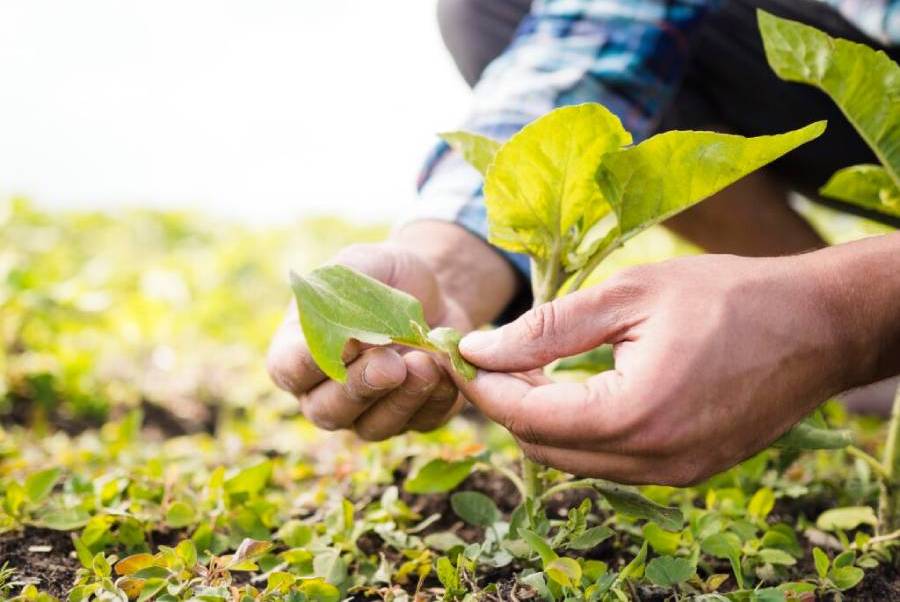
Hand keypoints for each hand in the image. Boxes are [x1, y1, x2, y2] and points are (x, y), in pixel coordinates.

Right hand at [267, 242, 470, 439]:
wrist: (434, 290)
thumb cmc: (383, 277)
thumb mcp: (361, 265)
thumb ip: (343, 293)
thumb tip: (345, 335)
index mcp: (299, 352)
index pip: (289, 370)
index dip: (311, 362)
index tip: (345, 341)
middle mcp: (326, 392)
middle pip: (328, 411)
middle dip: (360, 387)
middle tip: (390, 363)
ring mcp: (368, 412)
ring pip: (373, 427)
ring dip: (400, 400)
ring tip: (424, 365)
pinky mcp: (413, 418)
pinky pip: (420, 422)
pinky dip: (435, 400)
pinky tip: (445, 370)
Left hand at [452, 253, 855, 485]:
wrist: (819, 325)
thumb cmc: (729, 296)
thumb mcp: (629, 295)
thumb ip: (548, 327)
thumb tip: (479, 348)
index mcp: (634, 414)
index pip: (528, 416)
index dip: (484, 385)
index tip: (459, 353)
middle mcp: (652, 461)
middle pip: (543, 448)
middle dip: (506, 404)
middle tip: (487, 357)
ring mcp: (673, 474)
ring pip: (574, 460)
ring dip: (541, 419)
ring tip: (527, 367)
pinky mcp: (687, 471)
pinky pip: (610, 462)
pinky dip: (580, 430)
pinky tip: (574, 388)